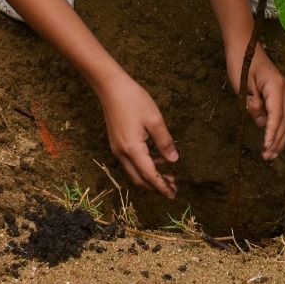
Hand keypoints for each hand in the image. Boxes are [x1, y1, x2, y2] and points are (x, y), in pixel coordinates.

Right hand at [97, 78, 178, 197]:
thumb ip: (165, 142)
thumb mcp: (155, 120)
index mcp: (132, 149)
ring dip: (150, 176)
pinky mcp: (116, 143)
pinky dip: (144, 165)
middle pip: (139, 179)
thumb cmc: (134, 100)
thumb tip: (174, 160)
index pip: (149, 175)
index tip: (173, 195)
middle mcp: (122, 153)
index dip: (162, 187)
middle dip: (156, 186)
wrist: (110, 88)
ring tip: (169, 174)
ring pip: (134, 171)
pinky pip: (131, 162)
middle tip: (173, 188)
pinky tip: (158, 158)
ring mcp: (117, 149)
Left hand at [228, 44, 284, 160]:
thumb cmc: (241, 62)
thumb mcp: (243, 85)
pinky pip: (283, 115)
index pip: (277, 116)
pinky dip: (279, 129)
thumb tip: (262, 124)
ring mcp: (284, 92)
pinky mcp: (280, 94)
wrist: (245, 45)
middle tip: (268, 158)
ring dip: (280, 138)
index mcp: (276, 87)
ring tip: (272, 154)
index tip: (266, 148)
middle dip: (278, 141)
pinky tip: (274, 140)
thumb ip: (253, 105)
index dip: (272, 134)